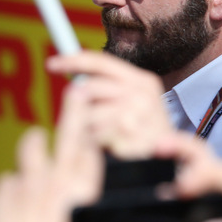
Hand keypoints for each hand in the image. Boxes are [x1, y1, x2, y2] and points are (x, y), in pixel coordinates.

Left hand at [0, 84, 103, 221]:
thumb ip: (79, 202)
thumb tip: (75, 183)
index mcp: (87, 198)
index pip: (95, 149)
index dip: (93, 130)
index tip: (93, 117)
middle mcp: (60, 186)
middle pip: (71, 134)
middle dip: (75, 108)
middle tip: (76, 92)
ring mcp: (29, 187)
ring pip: (32, 147)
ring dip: (34, 145)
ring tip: (36, 145)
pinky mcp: (2, 194)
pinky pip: (8, 180)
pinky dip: (11, 190)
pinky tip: (14, 210)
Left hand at [46, 51, 174, 157]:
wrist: (170, 161)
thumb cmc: (144, 133)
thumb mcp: (132, 104)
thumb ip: (106, 90)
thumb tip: (74, 85)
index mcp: (142, 81)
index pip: (101, 62)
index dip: (73, 60)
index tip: (51, 64)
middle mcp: (142, 94)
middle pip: (88, 89)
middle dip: (79, 106)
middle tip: (87, 121)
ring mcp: (138, 115)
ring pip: (87, 115)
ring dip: (88, 128)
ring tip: (105, 137)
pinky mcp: (130, 137)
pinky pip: (93, 136)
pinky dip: (95, 143)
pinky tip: (109, 147)